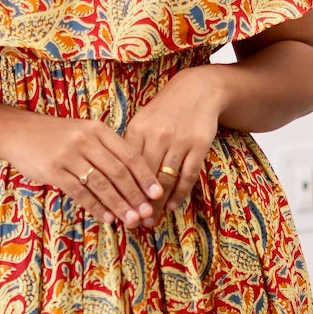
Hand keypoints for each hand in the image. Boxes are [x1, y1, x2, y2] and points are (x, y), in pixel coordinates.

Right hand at [0, 111, 166, 227]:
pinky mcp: (53, 170)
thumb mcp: (84, 133)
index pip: (129, 155)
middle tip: (148, 213)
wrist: (18, 132)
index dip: (145, 176)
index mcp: (98, 130)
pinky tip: (107, 218)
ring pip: (102, 184)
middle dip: (135, 195)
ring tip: (131, 220)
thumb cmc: (56, 137)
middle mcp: (86, 140)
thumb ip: (106, 151)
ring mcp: (69, 154)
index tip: (158, 194)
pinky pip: (80, 192)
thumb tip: (133, 182)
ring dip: (119, 204)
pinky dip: (96, 207)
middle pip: (118, 172)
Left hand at [122, 64, 224, 215]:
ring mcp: (179, 141)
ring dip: (157, 203)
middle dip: (137, 202)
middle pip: (143, 176)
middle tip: (131, 222)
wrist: (197, 90)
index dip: (119, 189)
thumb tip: (113, 176)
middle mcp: (157, 135)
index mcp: (138, 129)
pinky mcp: (199, 145)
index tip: (114, 207)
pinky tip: (172, 206)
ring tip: (150, 220)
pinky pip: (187, 175)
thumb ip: (130, 146)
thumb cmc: (164, 110)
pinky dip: (179, 193)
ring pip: (165, 179)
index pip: (125, 166)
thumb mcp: (142, 122)